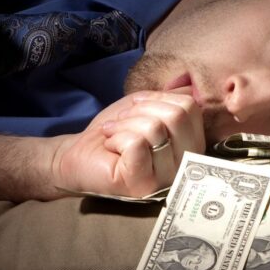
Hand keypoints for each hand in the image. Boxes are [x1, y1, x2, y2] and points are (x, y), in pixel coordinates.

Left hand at [49, 90, 204, 196]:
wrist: (79, 153)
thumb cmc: (114, 131)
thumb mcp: (144, 106)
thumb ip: (170, 98)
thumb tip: (188, 85)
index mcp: (190, 145)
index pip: (190, 108)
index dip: (158, 99)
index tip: (136, 107)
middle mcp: (184, 165)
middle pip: (177, 116)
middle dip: (141, 109)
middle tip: (122, 121)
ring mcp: (165, 179)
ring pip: (155, 129)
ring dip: (125, 124)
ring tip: (114, 135)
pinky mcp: (142, 185)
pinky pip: (137, 144)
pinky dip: (117, 137)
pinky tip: (111, 148)